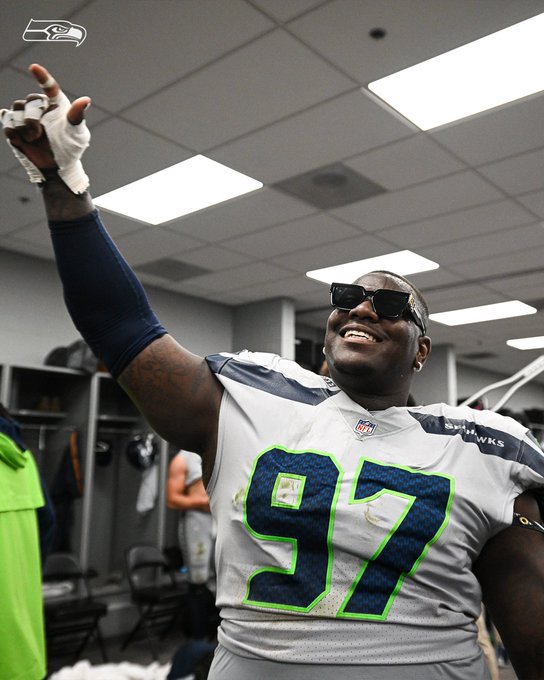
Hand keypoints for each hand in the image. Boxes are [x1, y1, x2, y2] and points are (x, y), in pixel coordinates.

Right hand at [1, 64, 90, 192]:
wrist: (56, 167)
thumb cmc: (70, 148)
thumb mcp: (77, 133)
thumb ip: (77, 116)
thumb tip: (85, 100)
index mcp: (55, 104)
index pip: (49, 86)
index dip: (42, 77)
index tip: (34, 67)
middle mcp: (39, 106)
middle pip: (28, 101)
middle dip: (32, 118)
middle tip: (39, 133)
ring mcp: (24, 115)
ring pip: (15, 110)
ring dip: (23, 127)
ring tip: (34, 138)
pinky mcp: (13, 126)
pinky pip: (6, 121)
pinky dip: (13, 132)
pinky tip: (22, 140)